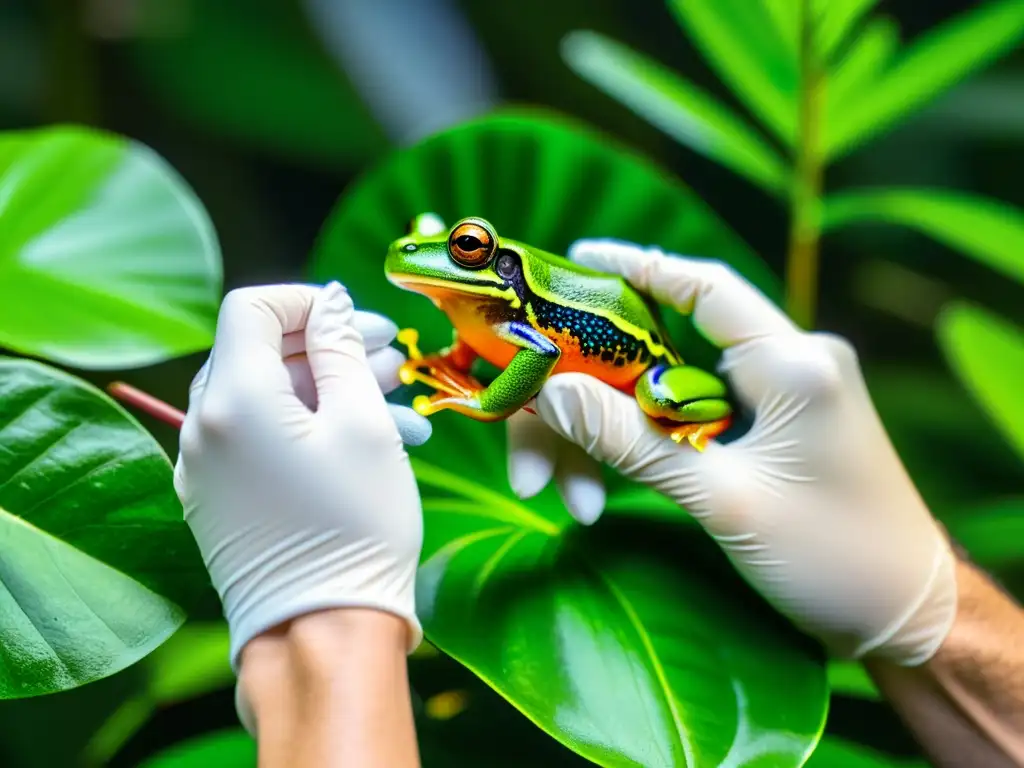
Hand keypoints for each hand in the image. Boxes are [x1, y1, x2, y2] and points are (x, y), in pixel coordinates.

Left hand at [174, 282, 425, 673]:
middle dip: (326, 345)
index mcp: (233, 399)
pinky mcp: (215, 503)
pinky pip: (255, 441)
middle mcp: (202, 428)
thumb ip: (341, 350)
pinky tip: (361, 441)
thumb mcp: (363, 423)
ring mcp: (203, 469)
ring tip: (394, 402)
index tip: (359, 318)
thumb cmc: (355, 526)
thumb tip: (331, 304)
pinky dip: (302, 427)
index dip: (307, 301)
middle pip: (258, 352)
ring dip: (323, 388)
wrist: (322, 633)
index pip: (251, 308)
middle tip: (388, 358)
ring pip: (263, 399)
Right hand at [529, 240, 957, 665]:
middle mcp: (791, 365)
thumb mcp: (725, 502)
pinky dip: (644, 446)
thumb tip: (552, 392)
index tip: (575, 259)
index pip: (704, 288)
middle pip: (666, 351)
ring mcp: (781, 399)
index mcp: (795, 364)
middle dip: (595, 392)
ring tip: (563, 493)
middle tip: (530, 422)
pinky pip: (690, 421)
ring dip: (612, 434)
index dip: (636, 268)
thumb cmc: (832, 559)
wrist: (903, 616)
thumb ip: (636, 443)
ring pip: (669, 393)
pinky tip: (596, 486)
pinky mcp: (772, 431)